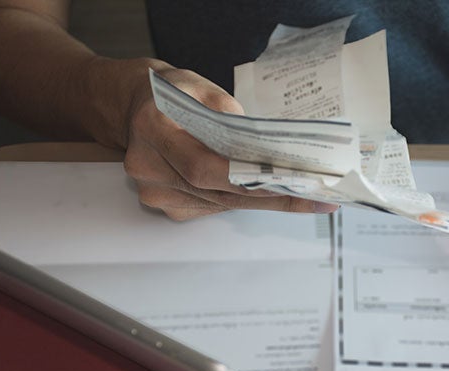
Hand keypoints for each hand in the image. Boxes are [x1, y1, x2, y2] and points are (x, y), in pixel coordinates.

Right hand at [121, 62, 337, 219]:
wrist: (132, 108)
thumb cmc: (169, 94)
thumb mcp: (199, 86)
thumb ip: (230, 114)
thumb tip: (267, 148)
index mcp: (153, 127)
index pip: (205, 166)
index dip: (250, 180)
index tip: (292, 183)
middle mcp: (148, 165)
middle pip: (218, 192)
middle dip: (272, 195)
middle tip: (316, 198)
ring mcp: (153, 191)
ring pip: (219, 204)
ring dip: (264, 201)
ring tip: (306, 198)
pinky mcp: (166, 205)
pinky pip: (212, 207)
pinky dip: (242, 201)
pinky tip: (272, 195)